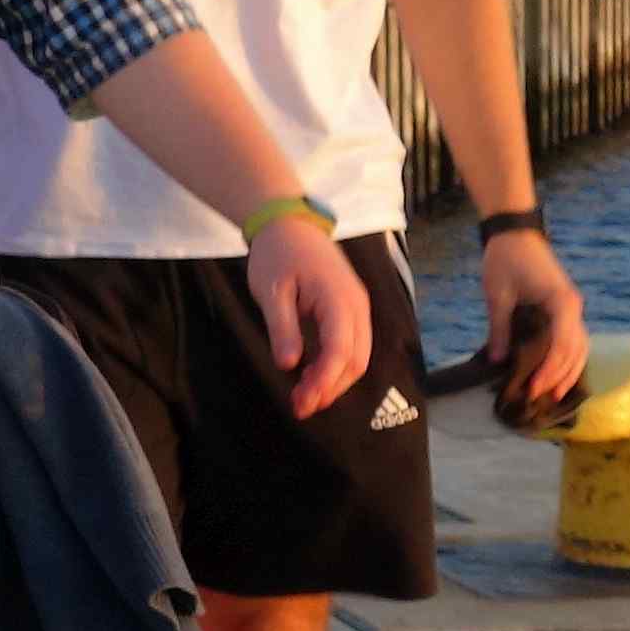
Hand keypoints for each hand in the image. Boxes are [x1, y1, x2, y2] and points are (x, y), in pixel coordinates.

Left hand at [246, 217, 373, 417]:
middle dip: (330, 388)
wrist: (290, 224)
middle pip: (356, 360)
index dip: (324, 382)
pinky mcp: (352, 310)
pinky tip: (312, 375)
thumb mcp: (271, 291)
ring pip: (358, 357)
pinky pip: (352, 345)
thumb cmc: (278, 254)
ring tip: (303, 395)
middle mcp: (357, 305)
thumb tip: (289, 365)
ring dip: (334, 381)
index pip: (340, 351)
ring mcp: (358, 307)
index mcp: (338, 298)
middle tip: (299, 406)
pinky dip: (335, 366)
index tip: (302, 402)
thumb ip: (282, 327)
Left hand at [479, 229, 589, 421]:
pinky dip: (567, 358)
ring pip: (579, 346)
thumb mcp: (498, 295)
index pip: (562, 345)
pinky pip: (572, 338)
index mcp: (562, 303)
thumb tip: (497, 361)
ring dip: (568, 370)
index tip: (533, 387)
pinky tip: (557, 373)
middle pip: (576, 350)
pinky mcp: (565, 308)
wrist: (515, 232)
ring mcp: (572, 307)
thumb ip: (499, 328)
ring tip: (553, 394)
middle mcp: (574, 307)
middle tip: (539, 397)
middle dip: (559, 376)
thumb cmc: (506, 259)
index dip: (550, 370)